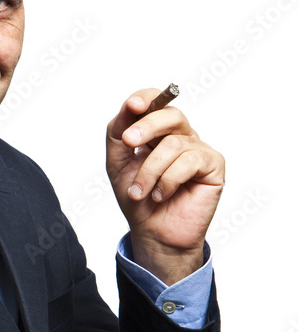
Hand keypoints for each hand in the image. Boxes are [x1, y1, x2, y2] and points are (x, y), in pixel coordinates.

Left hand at [106, 88, 224, 284]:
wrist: (153, 233)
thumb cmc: (138, 198)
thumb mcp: (118, 163)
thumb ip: (118, 133)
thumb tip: (129, 105)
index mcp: (158, 132)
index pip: (157, 102)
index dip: (146, 98)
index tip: (132, 105)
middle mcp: (181, 136)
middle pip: (170, 115)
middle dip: (146, 126)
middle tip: (128, 142)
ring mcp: (198, 149)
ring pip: (174, 144)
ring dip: (150, 170)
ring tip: (140, 192)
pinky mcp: (214, 165)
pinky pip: (190, 161)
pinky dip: (169, 180)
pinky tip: (162, 195)